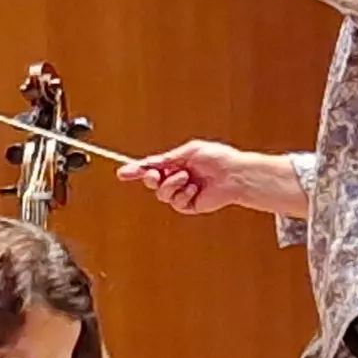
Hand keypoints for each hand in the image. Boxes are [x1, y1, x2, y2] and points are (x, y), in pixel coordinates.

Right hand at [120, 140, 304, 216]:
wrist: (235, 174)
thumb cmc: (217, 158)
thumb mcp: (187, 152)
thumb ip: (166, 159)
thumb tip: (148, 163)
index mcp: (177, 163)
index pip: (152, 167)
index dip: (136, 170)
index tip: (122, 172)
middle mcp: (178, 178)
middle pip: (152, 183)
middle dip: (150, 178)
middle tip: (155, 175)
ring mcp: (184, 192)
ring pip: (162, 194)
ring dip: (171, 185)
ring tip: (186, 178)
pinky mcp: (191, 205)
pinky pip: (176, 203)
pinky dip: (183, 194)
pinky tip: (193, 189)